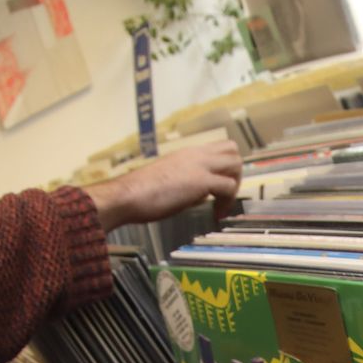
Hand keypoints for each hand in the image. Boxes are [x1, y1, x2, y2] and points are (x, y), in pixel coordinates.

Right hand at [84, 140, 241, 231]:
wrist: (127, 196)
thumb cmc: (141, 193)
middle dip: (235, 173)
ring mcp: (198, 166)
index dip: (225, 167)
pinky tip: (216, 214)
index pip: (218, 148)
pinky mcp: (200, 181)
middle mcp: (195, 155)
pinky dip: (227, 202)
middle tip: (226, 195)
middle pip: (232, 150)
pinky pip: (228, 186)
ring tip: (222, 205)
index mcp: (187, 154)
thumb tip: (202, 193)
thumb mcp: (170, 182)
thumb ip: (189, 184)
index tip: (219, 188)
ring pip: (236, 163)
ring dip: (235, 186)